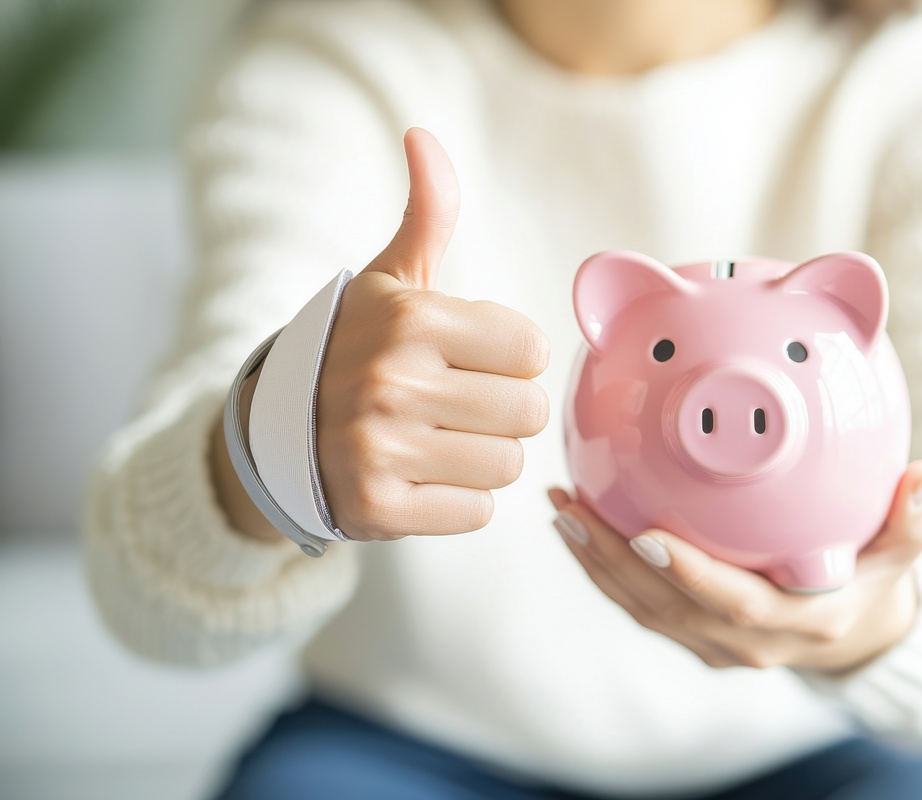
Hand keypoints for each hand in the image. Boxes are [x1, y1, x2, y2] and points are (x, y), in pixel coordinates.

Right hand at [316, 129, 550, 540]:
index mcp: (408, 319)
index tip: (467, 360)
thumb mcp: (390, 278)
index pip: (530, 349)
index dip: (508, 357)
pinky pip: (477, 513)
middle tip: (454, 406)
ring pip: (507, 465)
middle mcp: (391, 382)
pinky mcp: (377, 509)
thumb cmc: (357, 347)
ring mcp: (379, 450)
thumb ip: (427, 212)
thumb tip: (422, 135)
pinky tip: (421, 478)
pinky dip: (459, 501)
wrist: (277, 429)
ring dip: (483, 457)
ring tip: (438, 441)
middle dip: (502, 411)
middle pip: (527, 411)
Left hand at [549, 460, 921, 672]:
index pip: (734, 605)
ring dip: (594, 561)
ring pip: (641, 609)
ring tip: (561, 509)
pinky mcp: (692, 635)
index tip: (647, 534)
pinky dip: (603, 568)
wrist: (851, 632)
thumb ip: (913, 518)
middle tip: (573, 506)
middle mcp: (749, 643)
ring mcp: (715, 645)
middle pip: (665, 608)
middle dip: (613, 561)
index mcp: (798, 622)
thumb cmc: (873, 578)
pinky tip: (576, 524)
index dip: (689, 576)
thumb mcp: (904, 552)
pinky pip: (638, 605)